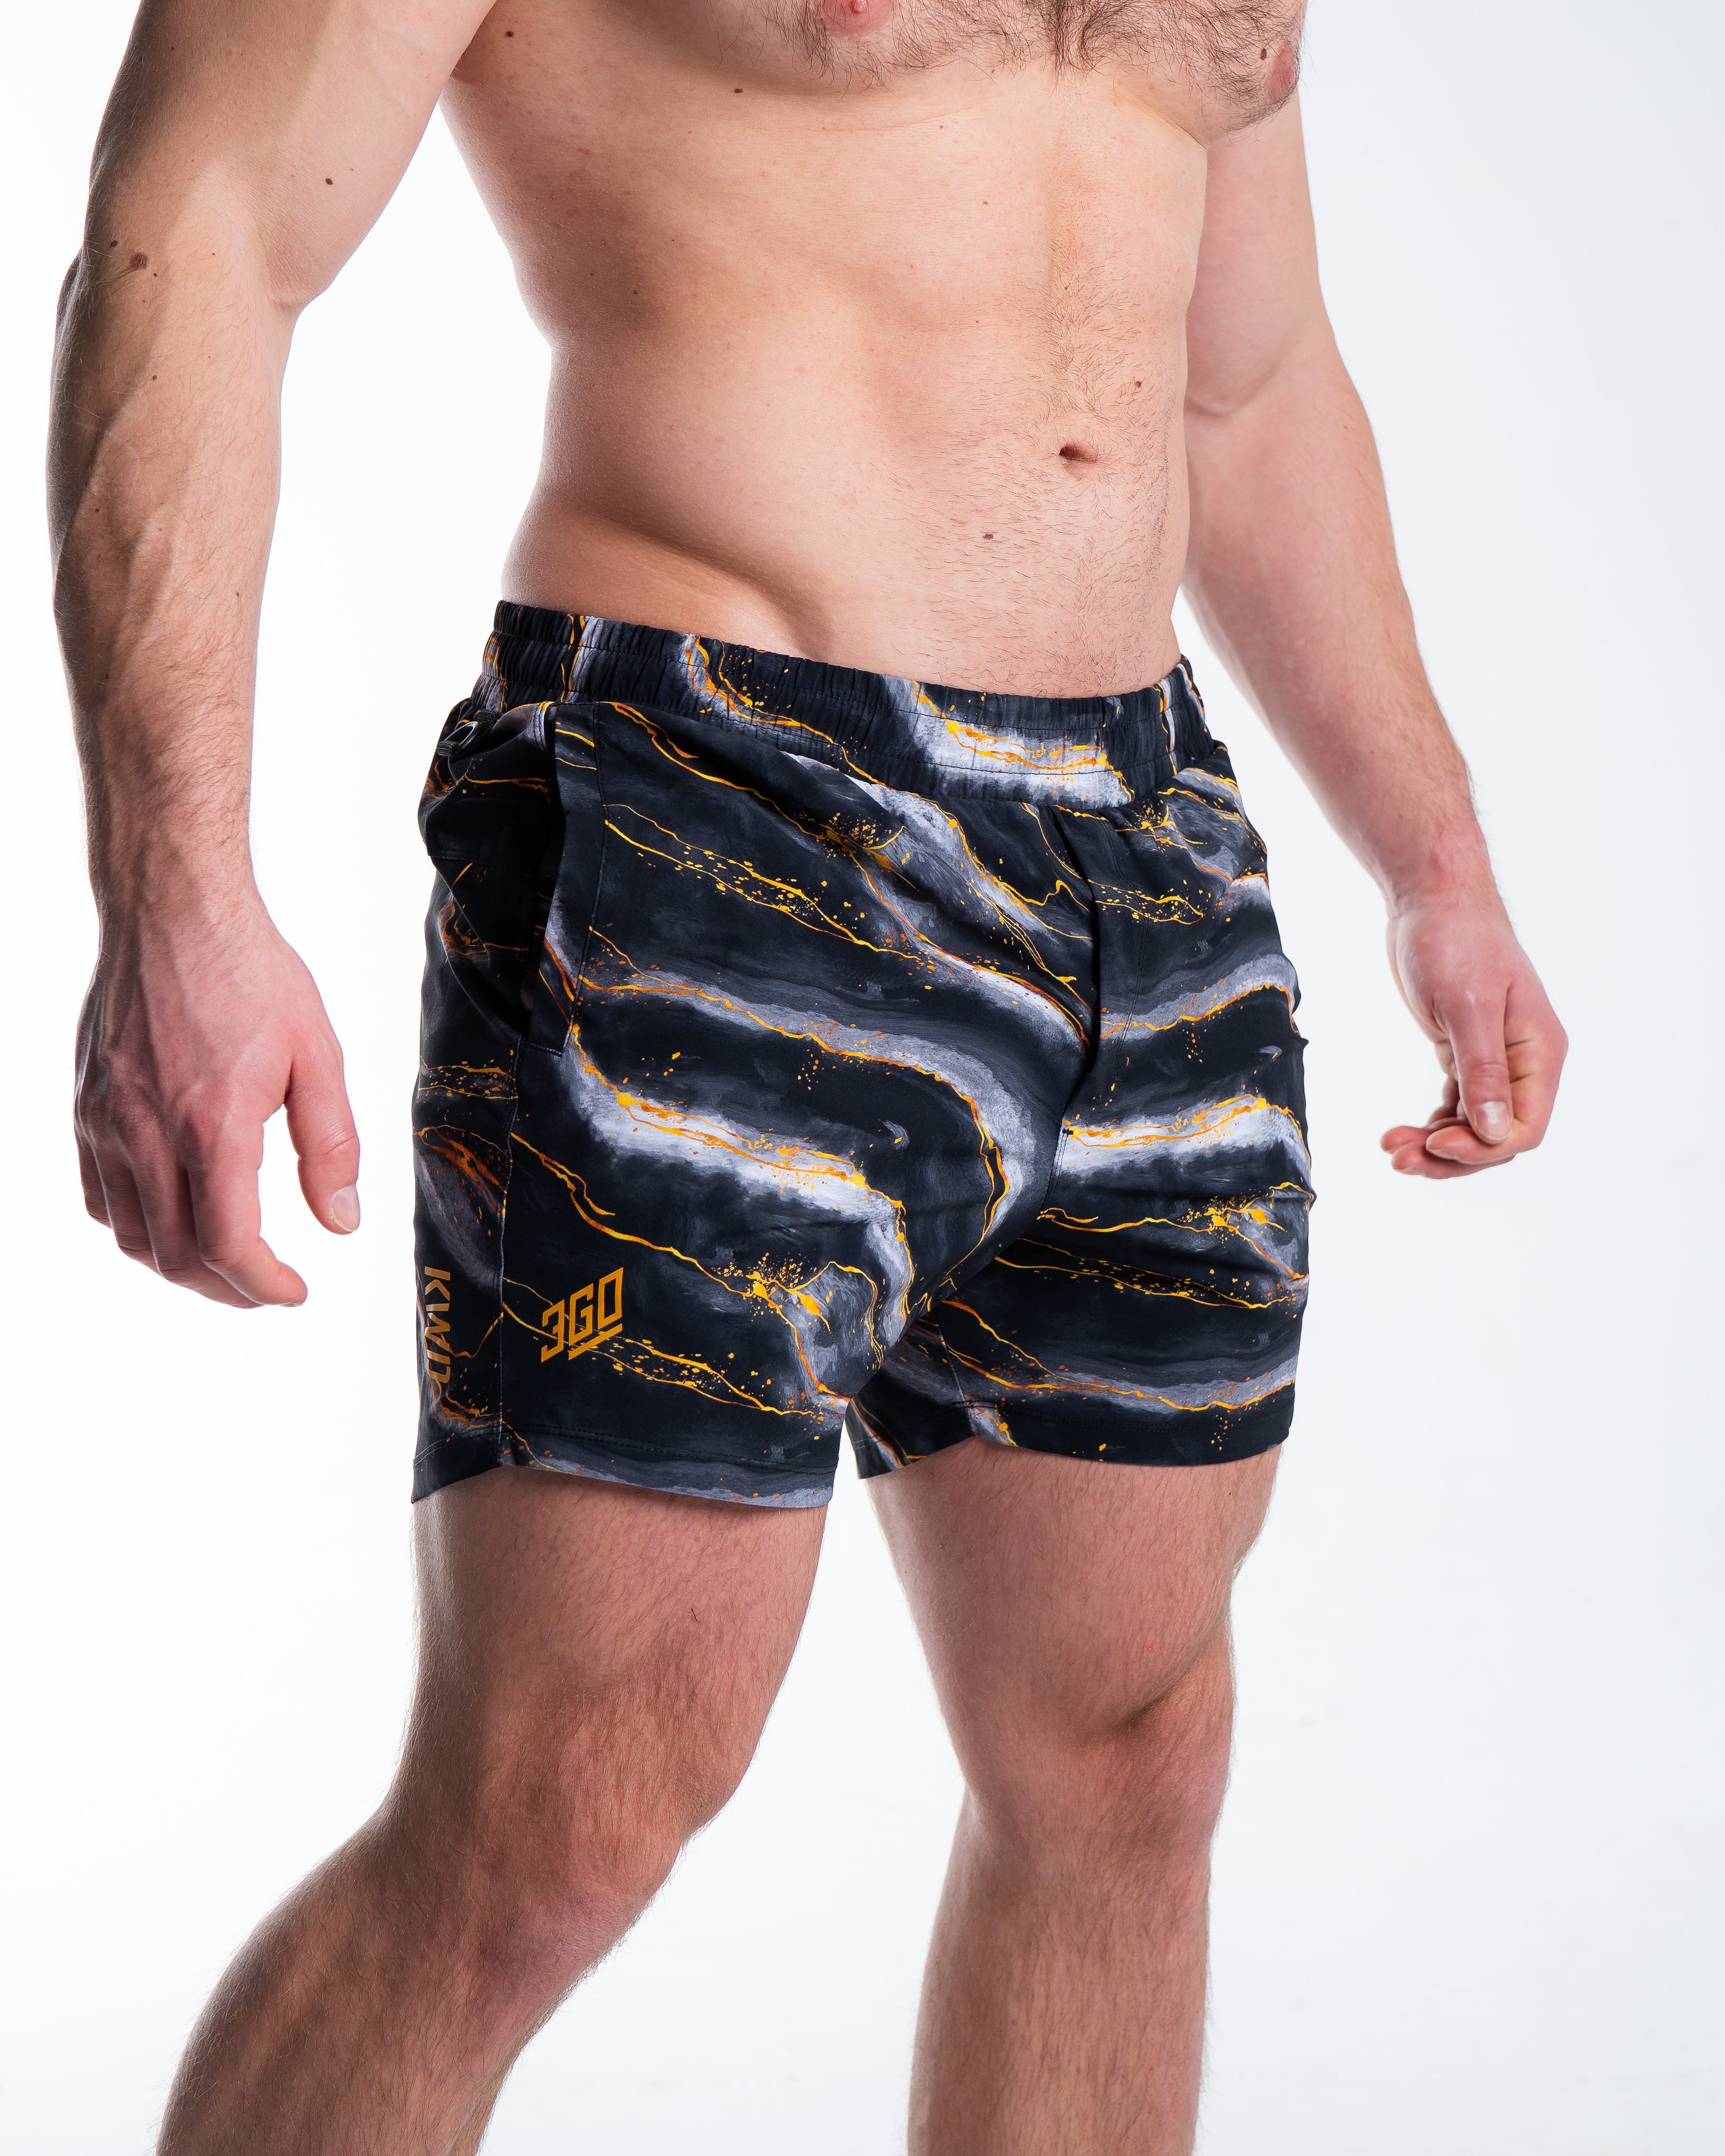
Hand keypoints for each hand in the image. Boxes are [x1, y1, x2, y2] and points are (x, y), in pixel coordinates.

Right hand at [75, 896, 359, 1304]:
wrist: (171, 910)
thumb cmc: (250, 973)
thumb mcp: (317, 1055)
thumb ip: (332, 1145)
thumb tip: (340, 1222)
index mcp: (214, 1124)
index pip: (228, 1245)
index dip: (263, 1286)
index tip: (295, 1291)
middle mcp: (149, 1132)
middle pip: (177, 1256)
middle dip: (228, 1289)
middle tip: (267, 1287)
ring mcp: (107, 1122)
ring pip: (131, 1235)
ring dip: (179, 1265)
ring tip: (226, 1262)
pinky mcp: (86, 1106)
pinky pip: (99, 1195)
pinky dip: (135, 1226)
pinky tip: (172, 1217)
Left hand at [1380, 895, 1565, 1179]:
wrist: (1433, 900)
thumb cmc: (1455, 940)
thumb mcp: (1468, 1005)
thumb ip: (1483, 1070)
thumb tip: (1494, 1131)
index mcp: (1539, 1052)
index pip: (1525, 1127)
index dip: (1482, 1148)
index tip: (1434, 1142)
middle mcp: (1524, 1062)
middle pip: (1497, 1135)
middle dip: (1451, 1155)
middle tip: (1398, 1158)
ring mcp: (1495, 1059)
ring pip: (1474, 1126)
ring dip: (1435, 1144)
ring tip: (1390, 1146)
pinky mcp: (1465, 1052)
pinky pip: (1458, 1106)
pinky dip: (1433, 1123)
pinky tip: (1402, 1130)